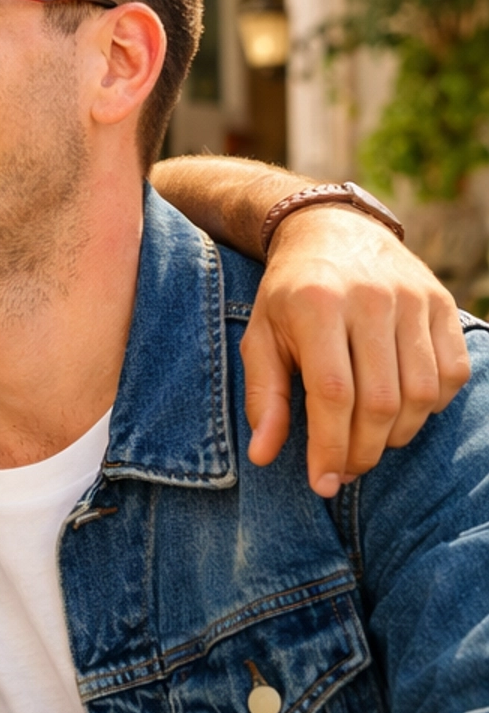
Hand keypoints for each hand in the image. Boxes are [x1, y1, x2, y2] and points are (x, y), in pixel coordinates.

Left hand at [242, 206, 470, 496]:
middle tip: (346, 470)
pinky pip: (452, 373)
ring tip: (371, 441)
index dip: (330, 446)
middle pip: (380, 400)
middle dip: (363, 450)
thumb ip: (263, 396)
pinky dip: (431, 404)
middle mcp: (370, 298)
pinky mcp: (442, 303)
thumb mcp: (261, 337)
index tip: (322, 482)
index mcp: (317, 304)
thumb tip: (263, 456)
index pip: (332, 393)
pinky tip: (403, 408)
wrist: (332, 229)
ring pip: (420, 393)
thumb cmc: (290, 295)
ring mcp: (412, 299)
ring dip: (397, 433)